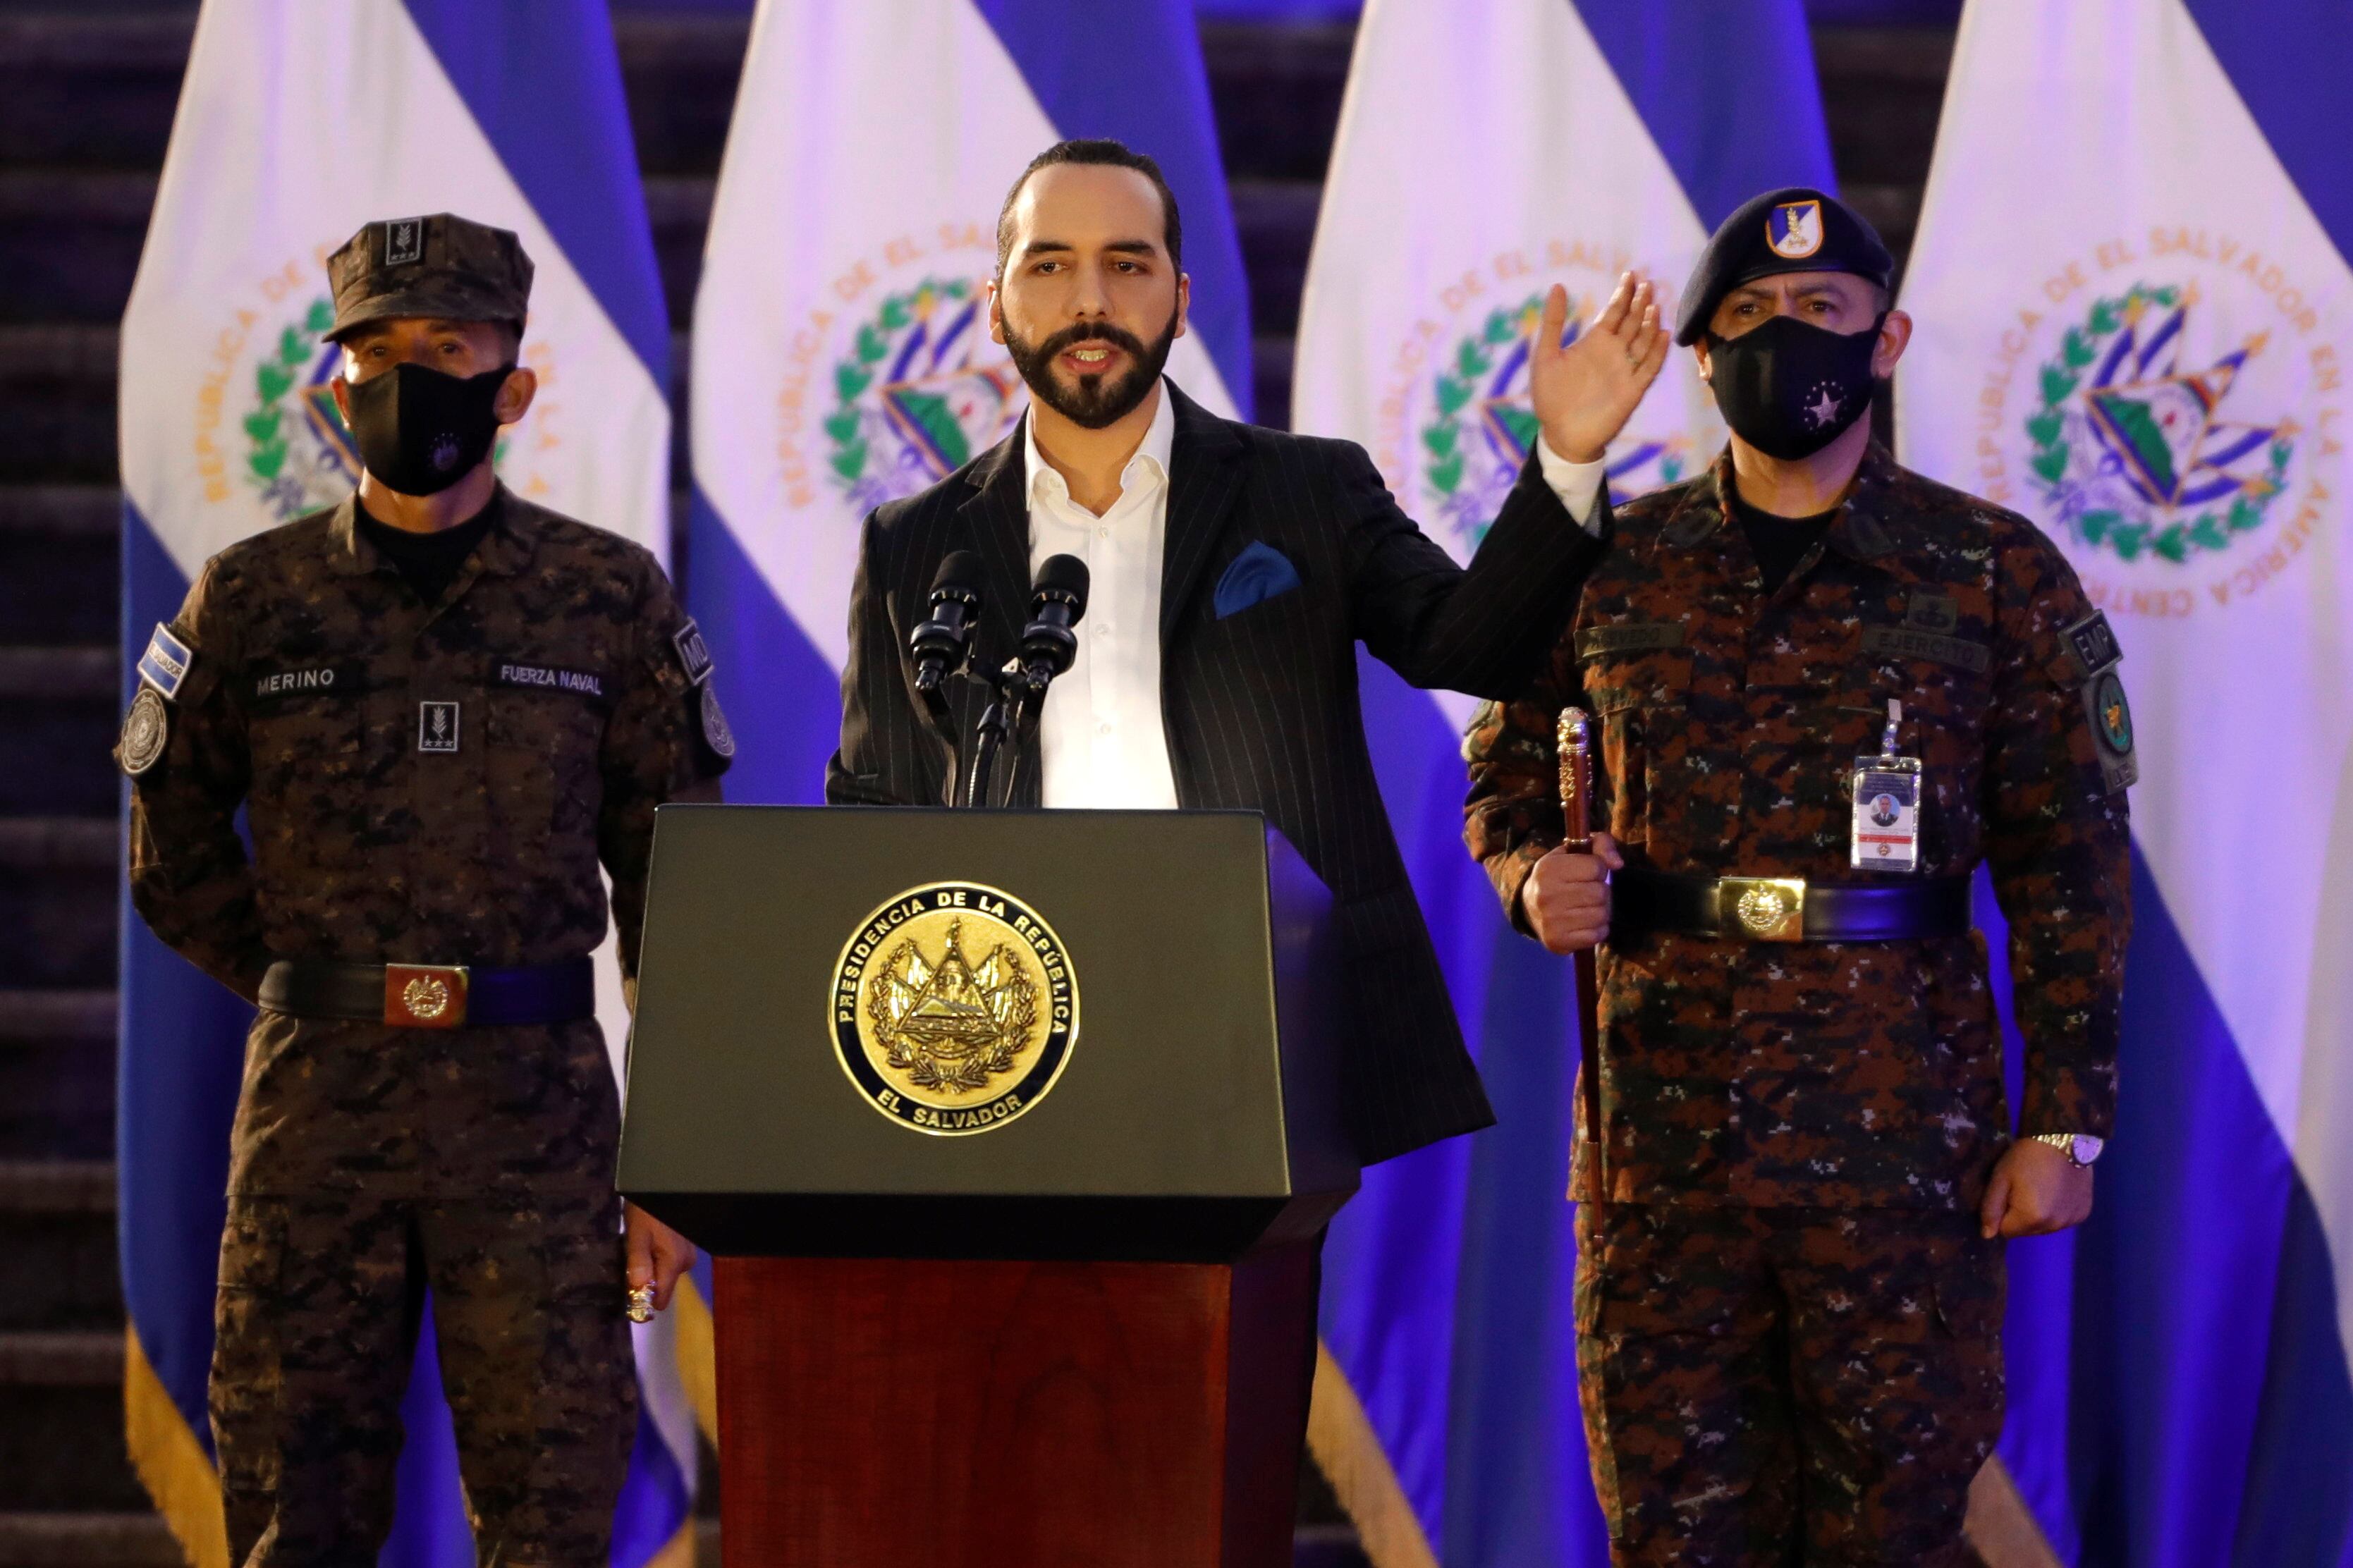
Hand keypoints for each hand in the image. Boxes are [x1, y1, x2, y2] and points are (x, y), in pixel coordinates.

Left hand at [624, 1200, 696, 1312]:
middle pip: (661, 1287)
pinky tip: (649, 1241)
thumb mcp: (636, 1234)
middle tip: (630, 1258)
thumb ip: (639, 1263)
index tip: (626, 1290)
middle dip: (644, 1280)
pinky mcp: (686, 1247)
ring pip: (664, 1274)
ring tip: (639, 1245)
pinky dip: (656, 1257)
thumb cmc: (647, 1209)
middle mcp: (685, 1263)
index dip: (642, 1300)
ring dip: (650, 1267)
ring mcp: (688, 1254)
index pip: (660, 1299)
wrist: (661, 1184)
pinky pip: (668, 1263)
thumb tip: (639, 1291)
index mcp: (674, 1262)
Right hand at [1521, 832, 1623, 953]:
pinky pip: (1597, 935)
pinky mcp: (1557, 941)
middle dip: (1601, 891)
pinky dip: (1597, 929)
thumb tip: (1618, 864)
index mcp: (1548, 868)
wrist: (1530, 907)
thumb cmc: (1560, 875)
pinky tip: (1585, 923)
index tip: (1586, 873)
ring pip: (1601, 915)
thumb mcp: (1575, 850)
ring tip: (1587, 907)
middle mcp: (1546, 895)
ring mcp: (1550, 921)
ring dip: (1601, 911)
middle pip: (1600, 893)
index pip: (1596, 867)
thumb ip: (1602, 844)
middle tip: (1588, 891)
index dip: (1598, 869)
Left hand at [1530, 274, 1671, 463]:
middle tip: (1647, 283)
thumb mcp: (1545, 356)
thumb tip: (1558, 286)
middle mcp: (1613, 352)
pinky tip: (1662, 334)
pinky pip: (1649, 368)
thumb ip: (1553, 322)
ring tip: (1654, 305)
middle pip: (1632, 322)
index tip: (1630, 275)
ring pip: (1643, 341)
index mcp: (1594, 342)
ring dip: (1650, 323)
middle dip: (1640, 303)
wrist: (1561, 435)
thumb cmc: (1550, 397)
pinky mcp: (1633, 389)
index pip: (1613, 312)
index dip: (1623, 294)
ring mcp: (1625, 370)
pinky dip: (1656, 352)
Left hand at [1978, 1139, 2093, 1238]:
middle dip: (2021, 1216)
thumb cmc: (2026, 1156)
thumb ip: (1991, 1208)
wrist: (2063, 1139)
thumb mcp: (2001, 1178)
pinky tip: (2057, 1191)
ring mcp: (2072, 1220)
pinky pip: (2062, 1221)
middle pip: (2027, 1231)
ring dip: (2040, 1215)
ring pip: (2045, 1228)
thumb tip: (1987, 1235)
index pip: (2006, 1231)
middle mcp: (2054, 1225)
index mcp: (2032, 1218)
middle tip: (2025, 1188)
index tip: (2009, 1193)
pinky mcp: (2083, 1213)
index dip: (2003, 1213)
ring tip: (2041, 1189)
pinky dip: (2057, 1211)